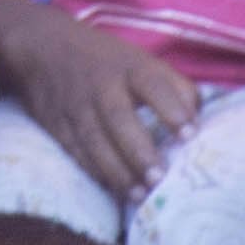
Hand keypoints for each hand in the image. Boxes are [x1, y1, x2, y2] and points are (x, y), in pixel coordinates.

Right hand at [0, 0, 204, 207]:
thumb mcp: (144, 62)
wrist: (44, 48)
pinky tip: (112, 191)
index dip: (171, 109)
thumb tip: (200, 119)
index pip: (153, 84)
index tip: (189, 135)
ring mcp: (77, 107)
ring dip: (116, 171)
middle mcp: (102, 86)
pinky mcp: (58, 125)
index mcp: (130, 67)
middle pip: (119, 118)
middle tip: (159, 178)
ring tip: (138, 196)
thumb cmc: (108, 62)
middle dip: (139, 150)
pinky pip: (75, 152)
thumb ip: (176, 88)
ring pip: (94, 141)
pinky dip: (93, 172)